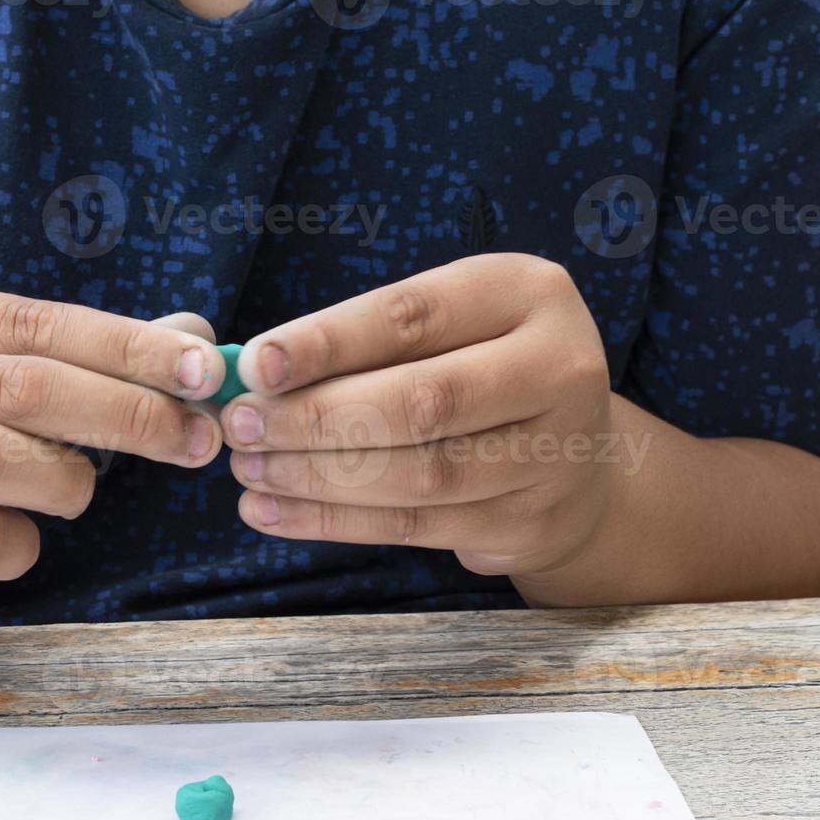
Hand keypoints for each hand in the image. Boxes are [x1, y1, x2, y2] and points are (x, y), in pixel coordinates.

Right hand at [0, 289, 224, 646]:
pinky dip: (22, 546)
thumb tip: (194, 333)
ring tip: (75, 492)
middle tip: (198, 439)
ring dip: (70, 481)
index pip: (30, 322)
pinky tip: (9, 545)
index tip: (206, 369)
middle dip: (130, 412)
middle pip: (24, 386)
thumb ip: (67, 358)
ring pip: (1, 459)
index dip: (128, 345)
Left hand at [222, 254, 617, 579]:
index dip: (327, 342)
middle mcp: (556, 368)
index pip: (412, 316)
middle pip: (420, 401)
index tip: (256, 364)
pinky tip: (274, 512)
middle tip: (241, 425)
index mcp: (526, 293)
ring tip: (251, 470)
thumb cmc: (481, 373)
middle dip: (315, 417)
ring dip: (316, 476)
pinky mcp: (529, 521)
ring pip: (417, 473)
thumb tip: (255, 371)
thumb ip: (366, 343)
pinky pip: (414, 525)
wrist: (578, 461)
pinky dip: (333, 521)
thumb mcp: (446, 328)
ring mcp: (553, 453)